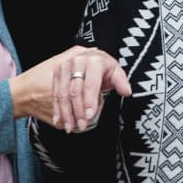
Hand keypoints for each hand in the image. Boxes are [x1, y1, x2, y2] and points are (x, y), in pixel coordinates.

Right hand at [9, 45, 130, 129]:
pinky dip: (57, 108)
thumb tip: (126, 91)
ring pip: (63, 93)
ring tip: (71, 126)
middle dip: (78, 110)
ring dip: (66, 112)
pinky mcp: (57, 72)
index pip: (90, 83)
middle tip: (81, 124)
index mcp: (94, 60)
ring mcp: (65, 66)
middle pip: (75, 90)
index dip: (90, 100)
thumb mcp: (114, 70)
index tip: (90, 115)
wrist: (85, 56)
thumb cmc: (101, 66)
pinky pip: (55, 93)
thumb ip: (120, 81)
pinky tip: (59, 120)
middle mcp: (78, 61)